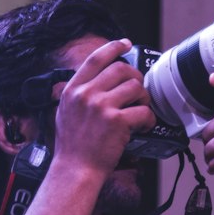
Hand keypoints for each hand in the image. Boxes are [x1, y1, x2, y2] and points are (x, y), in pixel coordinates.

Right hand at [50, 38, 156, 178]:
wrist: (75, 170)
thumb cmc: (72, 148)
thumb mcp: (64, 114)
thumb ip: (77, 96)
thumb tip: (94, 84)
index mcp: (73, 90)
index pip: (96, 59)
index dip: (114, 47)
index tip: (126, 44)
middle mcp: (86, 94)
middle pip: (121, 69)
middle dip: (135, 77)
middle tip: (138, 90)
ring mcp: (102, 107)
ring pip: (135, 87)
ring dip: (143, 98)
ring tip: (141, 110)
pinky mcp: (117, 122)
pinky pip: (143, 112)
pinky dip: (149, 119)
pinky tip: (145, 126)